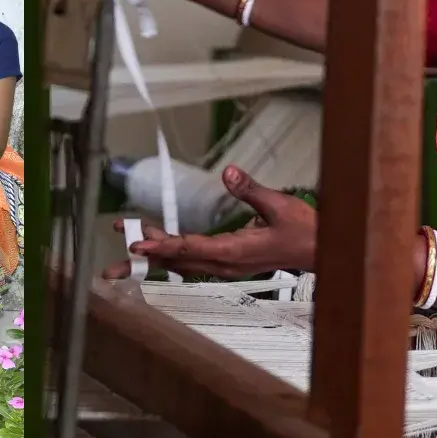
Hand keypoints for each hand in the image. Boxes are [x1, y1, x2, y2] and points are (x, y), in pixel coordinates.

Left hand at [102, 166, 317, 279]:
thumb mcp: (279, 206)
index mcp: (234, 252)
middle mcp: (225, 263)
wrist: (323, 252)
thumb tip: (228, 172)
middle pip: (177, 261)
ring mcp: (226, 265)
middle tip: (113, 261)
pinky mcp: (229, 262)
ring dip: (156, 252)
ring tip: (128, 241)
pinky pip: (193, 258)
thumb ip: (251, 189)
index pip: (190, 249)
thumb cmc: (304, 231)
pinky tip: (158, 241)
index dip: (161, 247)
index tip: (136, 246)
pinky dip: (172, 251)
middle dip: (146, 259)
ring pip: (183, 261)